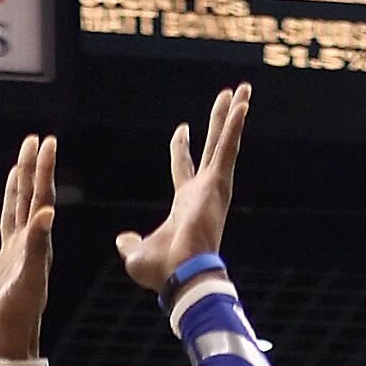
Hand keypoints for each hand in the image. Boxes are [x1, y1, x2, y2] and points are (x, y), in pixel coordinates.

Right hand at [0, 132, 56, 361]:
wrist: (7, 348)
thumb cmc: (19, 318)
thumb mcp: (29, 279)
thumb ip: (38, 246)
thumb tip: (48, 212)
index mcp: (37, 245)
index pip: (42, 199)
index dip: (43, 170)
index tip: (46, 142)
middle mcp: (26, 247)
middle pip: (29, 200)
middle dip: (30, 170)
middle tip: (32, 141)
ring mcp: (9, 259)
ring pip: (12, 216)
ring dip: (14, 192)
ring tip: (16, 168)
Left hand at [116, 86, 249, 293]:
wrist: (180, 276)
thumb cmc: (162, 272)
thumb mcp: (136, 254)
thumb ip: (130, 243)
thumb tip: (122, 239)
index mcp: (185, 203)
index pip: (183, 167)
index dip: (182, 147)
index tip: (182, 129)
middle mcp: (203, 191)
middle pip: (212, 146)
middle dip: (219, 121)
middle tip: (229, 96)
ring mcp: (214, 187)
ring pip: (225, 142)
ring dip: (234, 115)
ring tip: (243, 89)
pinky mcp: (219, 185)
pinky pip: (228, 149)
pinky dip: (235, 128)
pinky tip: (242, 105)